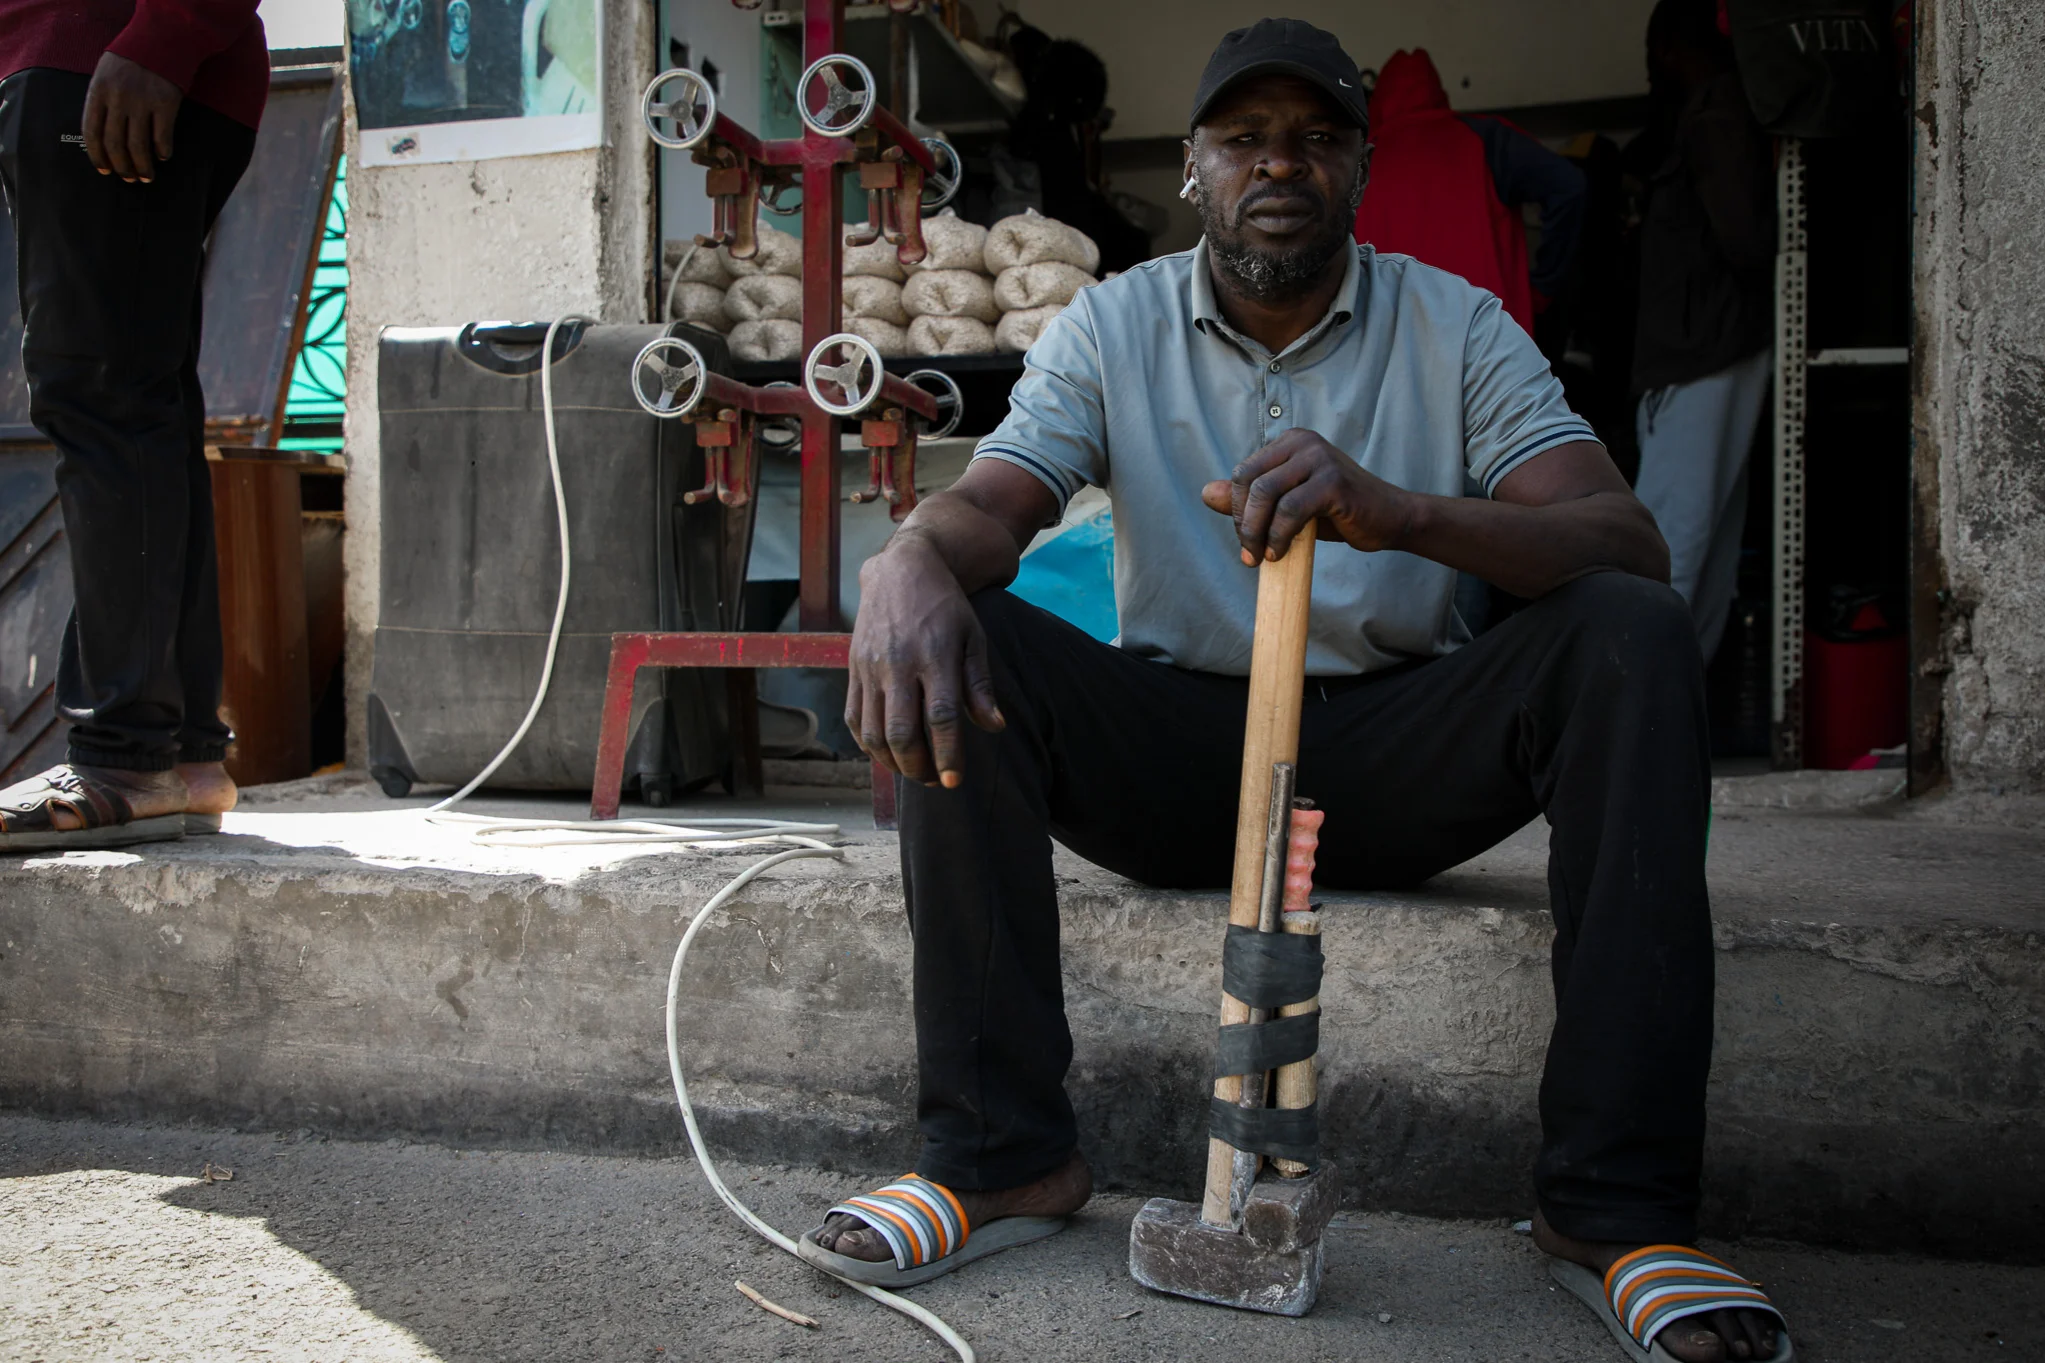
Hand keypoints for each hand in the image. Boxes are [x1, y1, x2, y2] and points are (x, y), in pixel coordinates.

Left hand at [84, 53, 181, 181]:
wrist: (161, 41)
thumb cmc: (131, 60)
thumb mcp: (105, 75)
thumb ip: (102, 102)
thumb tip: (104, 137)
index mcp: (98, 92)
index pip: (92, 132)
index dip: (97, 156)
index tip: (104, 171)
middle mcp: (117, 99)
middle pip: (115, 143)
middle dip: (121, 166)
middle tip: (129, 179)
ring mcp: (141, 102)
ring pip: (138, 145)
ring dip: (142, 166)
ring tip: (147, 177)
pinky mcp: (165, 105)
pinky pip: (162, 137)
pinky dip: (163, 151)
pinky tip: (164, 157)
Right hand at [845, 538, 1005, 787]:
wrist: (901, 571)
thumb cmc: (945, 607)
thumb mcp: (973, 637)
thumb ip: (980, 685)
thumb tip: (994, 727)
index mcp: (935, 655)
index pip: (940, 717)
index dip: (947, 754)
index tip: (955, 781)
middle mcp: (898, 663)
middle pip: (902, 732)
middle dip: (919, 768)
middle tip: (936, 782)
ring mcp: (870, 668)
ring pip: (873, 732)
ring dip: (893, 763)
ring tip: (915, 772)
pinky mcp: (853, 670)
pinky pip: (854, 719)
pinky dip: (868, 745)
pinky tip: (887, 754)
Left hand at [1200, 428, 1417, 563]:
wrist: (1389, 519)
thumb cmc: (1338, 512)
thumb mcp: (1288, 505)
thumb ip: (1251, 499)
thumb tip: (1207, 493)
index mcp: (1289, 442)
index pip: (1243, 473)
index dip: (1237, 511)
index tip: (1246, 541)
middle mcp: (1302, 442)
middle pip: (1249, 482)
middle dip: (1244, 522)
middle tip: (1250, 554)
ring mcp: (1319, 458)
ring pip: (1266, 494)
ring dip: (1257, 532)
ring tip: (1263, 556)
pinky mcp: (1333, 481)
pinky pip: (1290, 510)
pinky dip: (1279, 536)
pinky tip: (1281, 553)